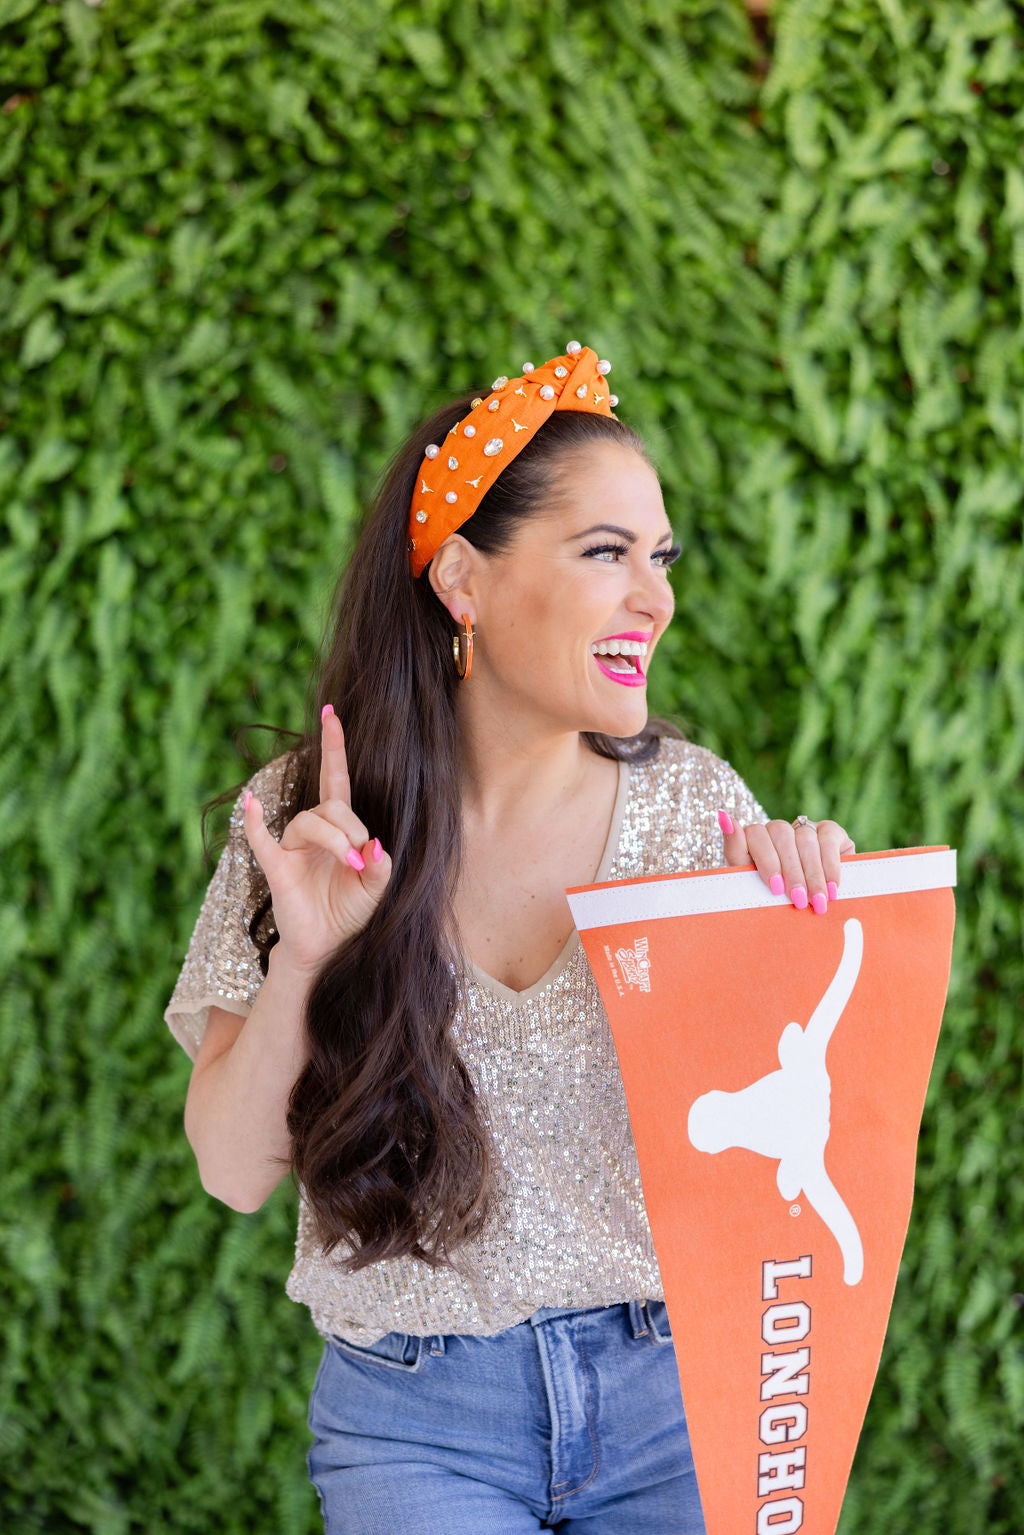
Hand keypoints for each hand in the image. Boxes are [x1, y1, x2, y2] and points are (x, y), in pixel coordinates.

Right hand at [242, 706, 392, 973]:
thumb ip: (381, 867)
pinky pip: (261, 841)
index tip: (332, 713)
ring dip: (334, 839)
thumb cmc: (350, 914)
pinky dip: (254, 822)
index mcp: (339, 830)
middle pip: (330, 806)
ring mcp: (292, 848)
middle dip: (350, 828)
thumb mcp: (376, 890)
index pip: (336, 780)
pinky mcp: (277, 868)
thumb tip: (375, 844)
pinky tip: (250, 803)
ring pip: (309, 821)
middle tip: (360, 859)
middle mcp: (313, 833)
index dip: (334, 748)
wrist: (327, 948)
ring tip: (349, 863)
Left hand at [717, 811, 855, 914]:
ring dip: (812, 874)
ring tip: (818, 901)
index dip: (766, 860)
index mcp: (753, 841)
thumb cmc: (774, 900)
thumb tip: (723, 816)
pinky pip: (828, 838)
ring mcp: (804, 827)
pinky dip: (830, 865)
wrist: (811, 912)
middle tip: (798, 900)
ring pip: (805, 839)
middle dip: (791, 871)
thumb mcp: (752, 884)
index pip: (753, 833)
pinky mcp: (830, 831)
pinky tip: (832, 888)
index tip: (775, 887)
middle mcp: (777, 830)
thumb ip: (736, 851)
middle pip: (780, 835)